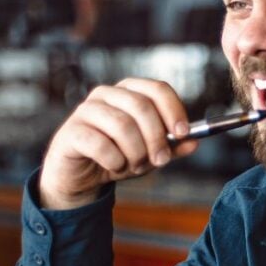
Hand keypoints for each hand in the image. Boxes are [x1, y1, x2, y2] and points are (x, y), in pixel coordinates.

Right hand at [38, 78, 196, 209]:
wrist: (80, 176)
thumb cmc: (117, 156)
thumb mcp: (150, 154)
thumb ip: (172, 147)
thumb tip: (195, 142)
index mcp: (129, 92)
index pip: (157, 89)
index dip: (173, 110)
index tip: (183, 133)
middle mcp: (106, 94)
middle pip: (141, 106)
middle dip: (156, 137)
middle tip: (160, 160)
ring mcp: (86, 110)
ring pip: (122, 125)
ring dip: (136, 153)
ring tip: (134, 166)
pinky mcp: (71, 131)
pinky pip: (101, 144)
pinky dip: (115, 161)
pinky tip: (114, 167)